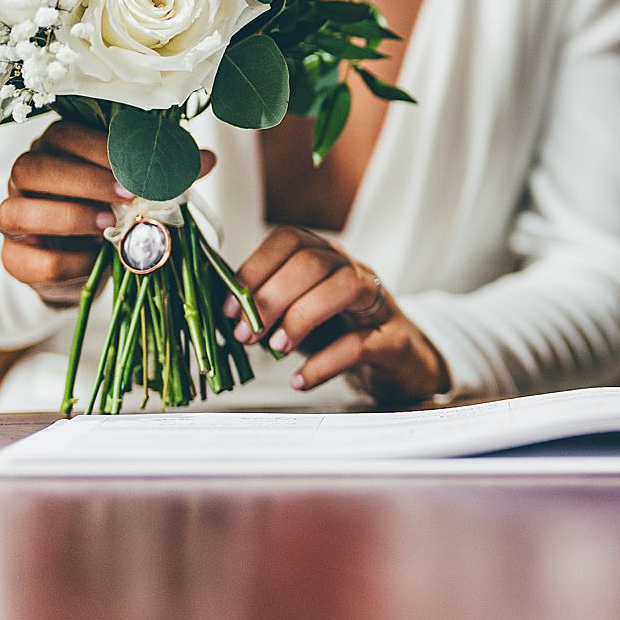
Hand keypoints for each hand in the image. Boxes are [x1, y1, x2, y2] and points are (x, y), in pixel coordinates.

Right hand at [0, 121, 213, 305]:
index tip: (136, 169)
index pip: (63, 135)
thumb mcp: (141, 191)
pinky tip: (94, 259)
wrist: (85, 264)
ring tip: (110, 225)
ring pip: (17, 211)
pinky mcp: (13, 258)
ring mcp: (13, 217)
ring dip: (67, 217)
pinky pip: (25, 259)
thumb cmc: (112, 214)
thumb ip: (167, 174)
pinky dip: (64, 261)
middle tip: (127, 197)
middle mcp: (27, 178)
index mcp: (56, 150)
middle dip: (83, 181)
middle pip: (33, 168)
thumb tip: (207, 160)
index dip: (98, 149)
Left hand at [229, 226, 447, 402]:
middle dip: (271, 298)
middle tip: (247, 335)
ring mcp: (380, 302)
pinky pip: (360, 343)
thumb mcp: (298, 313)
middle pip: (313, 262)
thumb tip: (220, 311)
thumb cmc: (341, 333)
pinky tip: (301, 379)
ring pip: (345, 286)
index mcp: (327, 258)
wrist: (399, 363)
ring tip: (277, 348)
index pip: (289, 240)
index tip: (231, 308)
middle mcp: (355, 270)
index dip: (255, 269)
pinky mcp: (394, 340)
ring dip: (301, 317)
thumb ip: (266, 307)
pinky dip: (323, 363)